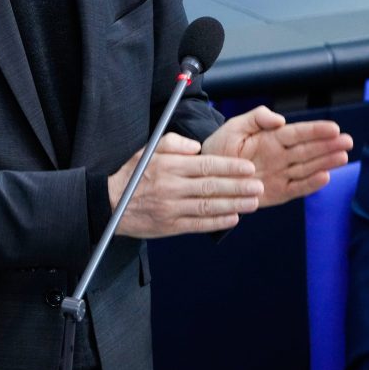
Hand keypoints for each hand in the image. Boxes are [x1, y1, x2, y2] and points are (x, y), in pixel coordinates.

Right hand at [110, 133, 264, 238]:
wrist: (110, 204)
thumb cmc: (133, 175)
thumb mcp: (149, 150)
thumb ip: (173, 143)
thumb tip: (197, 147)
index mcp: (169, 166)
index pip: (205, 165)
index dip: (230, 167)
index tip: (248, 167)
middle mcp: (171, 187)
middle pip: (211, 186)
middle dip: (238, 186)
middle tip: (258, 185)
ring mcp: (171, 208)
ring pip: (208, 206)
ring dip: (234, 205)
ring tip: (253, 202)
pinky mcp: (170, 226)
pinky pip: (198, 223)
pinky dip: (217, 222)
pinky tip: (233, 218)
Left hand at [201, 106, 351, 206]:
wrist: (207, 174)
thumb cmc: (221, 147)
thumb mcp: (235, 126)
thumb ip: (256, 118)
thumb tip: (280, 119)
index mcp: (272, 138)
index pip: (298, 133)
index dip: (316, 130)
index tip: (333, 128)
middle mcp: (281, 155)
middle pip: (308, 150)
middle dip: (328, 145)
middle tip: (347, 141)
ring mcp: (281, 174)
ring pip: (307, 168)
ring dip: (325, 163)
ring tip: (342, 157)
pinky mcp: (278, 192)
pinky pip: (297, 188)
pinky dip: (310, 185)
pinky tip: (325, 177)